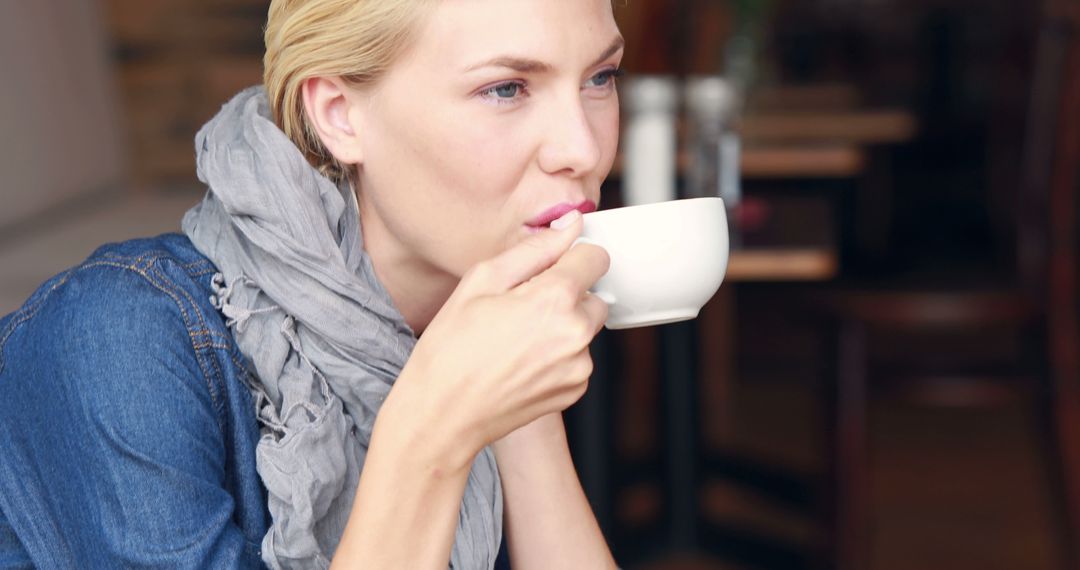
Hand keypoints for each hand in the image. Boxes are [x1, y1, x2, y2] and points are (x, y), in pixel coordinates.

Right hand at [391, 211, 608, 465]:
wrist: (443, 413)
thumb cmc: (451, 347)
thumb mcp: (482, 281)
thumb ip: (534, 249)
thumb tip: (569, 227)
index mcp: (555, 299)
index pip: (596, 257)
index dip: (570, 257)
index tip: (548, 268)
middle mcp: (576, 333)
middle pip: (594, 294)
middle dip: (567, 294)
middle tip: (521, 307)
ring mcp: (578, 366)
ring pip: (584, 328)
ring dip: (562, 326)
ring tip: (516, 339)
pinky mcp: (575, 389)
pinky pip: (577, 358)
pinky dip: (558, 355)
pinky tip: (521, 361)